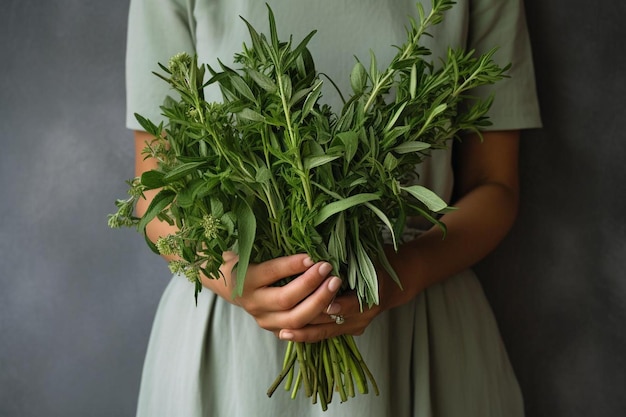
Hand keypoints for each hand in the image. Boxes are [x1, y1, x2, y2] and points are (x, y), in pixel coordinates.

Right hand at [205, 252, 341, 336]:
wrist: (230, 286)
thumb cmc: (247, 260)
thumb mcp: (252, 249)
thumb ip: (272, 246)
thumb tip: (303, 236)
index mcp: (245, 279)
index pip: (271, 272)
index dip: (292, 265)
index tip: (312, 257)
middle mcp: (254, 302)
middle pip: (285, 300)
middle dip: (310, 285)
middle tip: (329, 270)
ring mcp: (264, 320)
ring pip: (295, 319)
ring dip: (319, 303)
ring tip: (334, 285)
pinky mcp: (275, 330)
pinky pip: (300, 331)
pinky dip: (319, 320)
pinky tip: (334, 306)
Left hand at [278, 248, 413, 342]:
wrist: (397, 281)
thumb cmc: (379, 262)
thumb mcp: (369, 256)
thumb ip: (347, 258)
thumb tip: (318, 254)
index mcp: (372, 295)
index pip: (350, 304)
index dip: (333, 303)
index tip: (317, 305)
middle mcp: (364, 315)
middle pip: (332, 320)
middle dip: (309, 319)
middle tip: (286, 321)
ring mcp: (357, 325)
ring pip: (327, 331)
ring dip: (305, 332)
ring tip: (284, 332)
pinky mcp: (351, 330)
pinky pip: (327, 334)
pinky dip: (309, 334)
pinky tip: (290, 334)